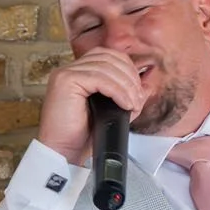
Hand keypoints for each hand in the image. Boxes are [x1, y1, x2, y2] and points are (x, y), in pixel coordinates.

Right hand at [35, 48, 145, 163]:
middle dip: (129, 76)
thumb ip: (125, 96)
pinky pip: (99, 78)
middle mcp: (69, 69)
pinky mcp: (66, 80)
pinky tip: (125, 104)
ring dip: (126, 85)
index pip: (108, 56)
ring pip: (106, 67)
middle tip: (138, 99)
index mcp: (78, 72)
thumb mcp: (111, 112)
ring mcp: (66, 73)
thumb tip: (146, 86)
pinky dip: (117, 91)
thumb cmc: (81, 136)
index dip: (128, 69)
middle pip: (108, 57)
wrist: (63, 152)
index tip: (138, 91)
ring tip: (134, 104)